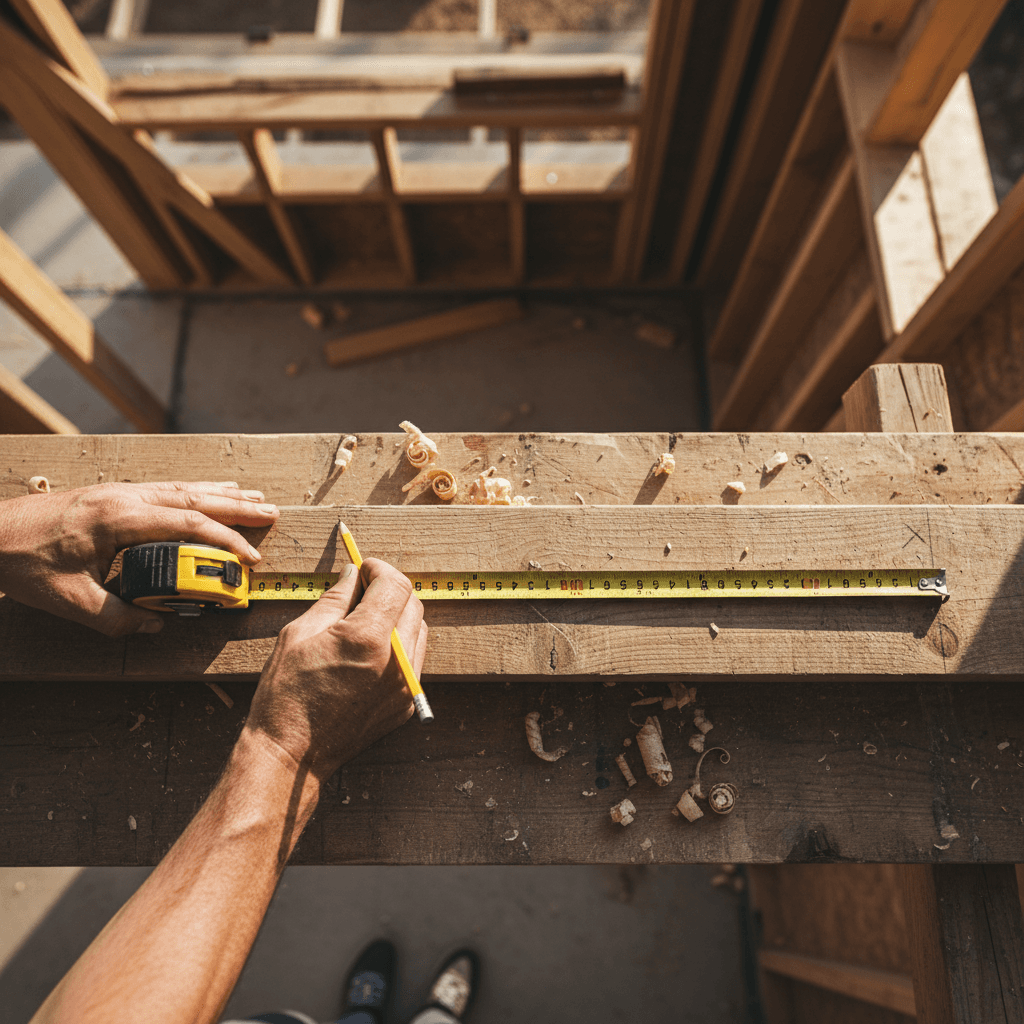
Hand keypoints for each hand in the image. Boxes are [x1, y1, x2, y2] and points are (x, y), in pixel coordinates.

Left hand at [0, 481, 278, 635]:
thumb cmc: (22, 563)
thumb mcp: (70, 601)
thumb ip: (118, 618)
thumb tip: (157, 623)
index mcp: (118, 518)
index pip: (187, 524)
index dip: (224, 540)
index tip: (249, 559)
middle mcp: (123, 496)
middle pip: (193, 496)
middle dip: (236, 505)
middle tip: (271, 511)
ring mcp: (116, 491)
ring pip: (180, 487)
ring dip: (219, 493)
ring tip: (252, 498)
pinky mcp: (109, 494)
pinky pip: (163, 488)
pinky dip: (193, 491)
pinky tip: (204, 493)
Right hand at [244, 558, 426, 782]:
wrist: (292, 754)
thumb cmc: (287, 696)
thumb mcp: (300, 634)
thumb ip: (334, 599)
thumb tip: (353, 575)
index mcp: (367, 639)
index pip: (395, 585)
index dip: (379, 569)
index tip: (364, 568)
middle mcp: (395, 662)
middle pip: (413, 604)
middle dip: (390, 589)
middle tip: (362, 588)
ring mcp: (404, 686)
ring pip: (419, 630)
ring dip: (398, 615)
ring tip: (365, 618)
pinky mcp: (405, 703)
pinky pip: (414, 659)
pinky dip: (400, 643)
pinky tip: (371, 647)